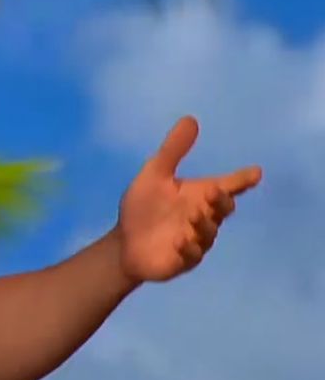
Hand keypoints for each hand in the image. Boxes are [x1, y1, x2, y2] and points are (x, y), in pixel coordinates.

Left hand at [116, 116, 261, 282]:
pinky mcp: (182, 259)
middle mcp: (204, 217)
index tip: (254, 172)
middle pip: (223, 208)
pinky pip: (191, 255)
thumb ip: (173, 151)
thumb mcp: (154, 175)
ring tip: (192, 216)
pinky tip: (180, 241)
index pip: (228, 185)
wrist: (124, 242)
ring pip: (208, 232)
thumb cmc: (143, 207)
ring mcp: (196, 240)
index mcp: (200, 195)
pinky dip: (188, 248)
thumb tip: (190, 119)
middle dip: (221, 201)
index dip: (242, 179)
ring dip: (203, 224)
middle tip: (214, 192)